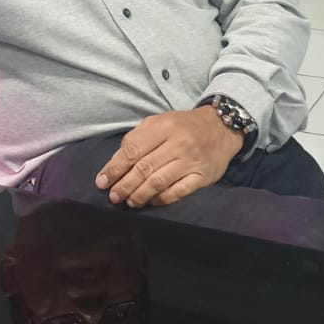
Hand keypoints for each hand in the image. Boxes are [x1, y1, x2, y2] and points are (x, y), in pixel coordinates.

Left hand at [95, 108, 242, 208]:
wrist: (221, 127)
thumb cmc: (183, 126)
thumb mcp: (158, 122)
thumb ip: (137, 138)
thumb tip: (115, 163)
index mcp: (162, 127)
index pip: (133, 150)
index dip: (115, 168)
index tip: (102, 181)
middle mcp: (177, 144)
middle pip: (144, 168)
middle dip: (124, 185)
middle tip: (113, 196)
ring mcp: (190, 161)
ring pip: (158, 182)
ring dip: (140, 195)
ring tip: (129, 202)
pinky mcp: (202, 176)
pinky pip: (178, 192)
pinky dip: (161, 199)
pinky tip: (151, 201)